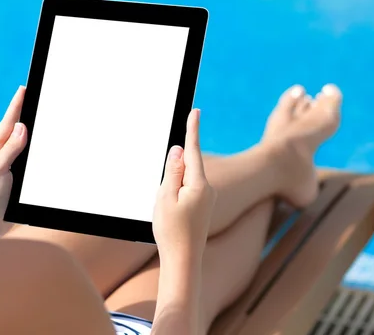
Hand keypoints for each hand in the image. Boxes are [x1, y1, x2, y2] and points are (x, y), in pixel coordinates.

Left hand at [0, 86, 27, 234]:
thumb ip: (10, 148)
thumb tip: (21, 126)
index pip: (7, 123)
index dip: (16, 105)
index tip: (23, 88)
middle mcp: (1, 156)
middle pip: (16, 130)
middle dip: (25, 113)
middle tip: (33, 94)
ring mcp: (10, 168)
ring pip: (24, 145)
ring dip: (31, 132)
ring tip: (39, 115)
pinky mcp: (18, 181)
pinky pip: (30, 162)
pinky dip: (36, 152)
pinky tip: (42, 149)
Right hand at [153, 109, 214, 262]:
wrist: (183, 260)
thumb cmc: (171, 231)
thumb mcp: (165, 197)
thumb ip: (173, 171)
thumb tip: (179, 150)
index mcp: (199, 184)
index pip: (193, 150)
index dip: (192, 129)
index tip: (196, 111)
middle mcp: (207, 189)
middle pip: (186, 167)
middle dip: (171, 175)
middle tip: (166, 204)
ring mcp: (207, 198)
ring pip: (184, 180)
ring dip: (171, 189)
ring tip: (168, 216)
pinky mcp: (203, 206)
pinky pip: (186, 191)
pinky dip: (176, 196)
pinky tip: (172, 217)